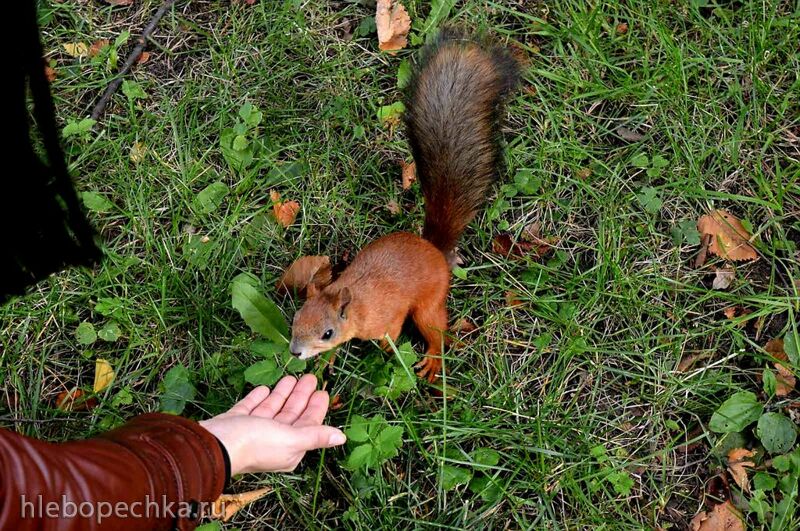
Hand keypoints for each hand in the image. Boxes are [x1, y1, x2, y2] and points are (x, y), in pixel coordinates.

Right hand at [199, 374, 345, 474]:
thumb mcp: (291, 439)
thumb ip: (316, 436)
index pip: (307, 425)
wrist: (213, 445)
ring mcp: (252, 432)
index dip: (316, 408)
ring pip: (272, 410)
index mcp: (288, 449)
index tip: (322, 391)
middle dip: (300, 397)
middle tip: (309, 378)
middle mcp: (271, 441)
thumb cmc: (254, 443)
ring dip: (281, 394)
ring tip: (290, 377)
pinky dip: (258, 398)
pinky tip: (264, 388)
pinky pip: (250, 408)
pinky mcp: (235, 423)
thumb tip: (341, 438)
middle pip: (290, 415)